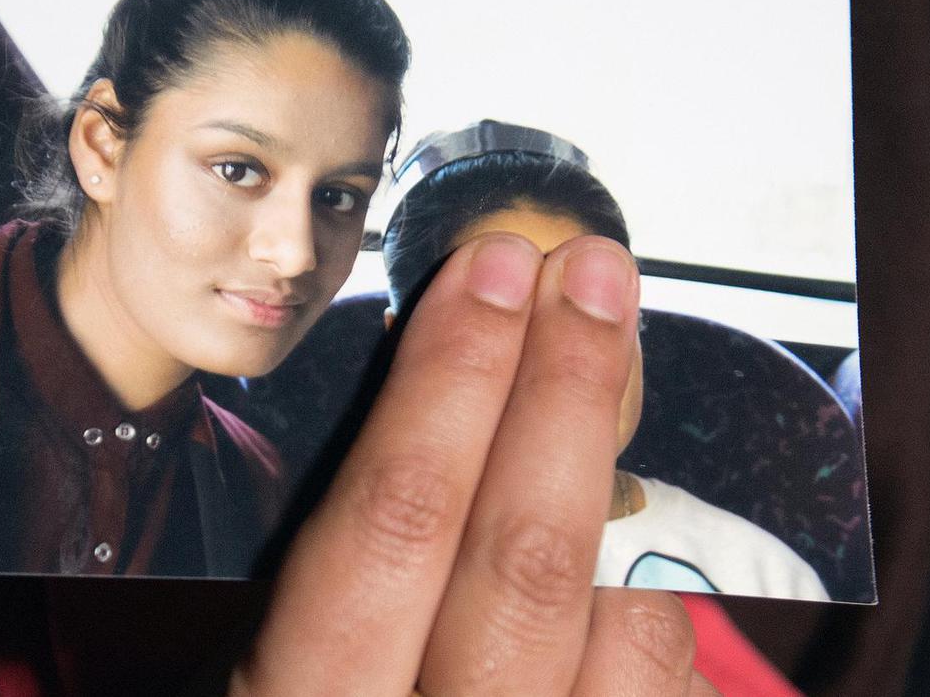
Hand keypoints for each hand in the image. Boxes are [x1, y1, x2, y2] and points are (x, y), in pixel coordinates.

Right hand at [231, 233, 719, 694]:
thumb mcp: (265, 664)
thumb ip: (333, 560)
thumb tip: (428, 379)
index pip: (391, 525)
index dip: (452, 385)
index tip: (492, 274)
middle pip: (526, 556)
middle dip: (567, 390)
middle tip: (592, 276)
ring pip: (619, 618)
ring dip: (616, 500)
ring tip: (596, 403)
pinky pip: (663, 674)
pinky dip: (645, 596)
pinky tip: (607, 566)